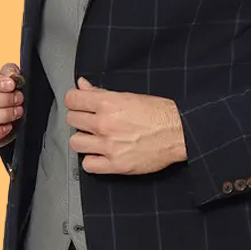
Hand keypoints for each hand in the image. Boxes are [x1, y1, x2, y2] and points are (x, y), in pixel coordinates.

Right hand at [0, 62, 24, 147]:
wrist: (6, 115)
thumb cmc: (3, 93)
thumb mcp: (8, 79)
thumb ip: (10, 72)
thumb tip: (12, 73)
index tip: (11, 85)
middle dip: (2, 99)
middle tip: (18, 99)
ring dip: (2, 115)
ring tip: (16, 112)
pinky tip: (8, 127)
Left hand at [65, 76, 186, 174]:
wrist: (179, 132)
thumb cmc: (157, 113)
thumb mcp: (128, 96)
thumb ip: (100, 92)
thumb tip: (81, 84)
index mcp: (108, 103)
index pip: (72, 99)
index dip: (74, 101)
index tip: (78, 104)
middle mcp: (105, 124)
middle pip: (72, 120)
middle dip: (80, 119)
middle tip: (91, 121)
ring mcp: (109, 146)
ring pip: (75, 142)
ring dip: (83, 140)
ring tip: (95, 138)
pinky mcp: (116, 164)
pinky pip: (88, 165)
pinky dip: (92, 160)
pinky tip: (101, 154)